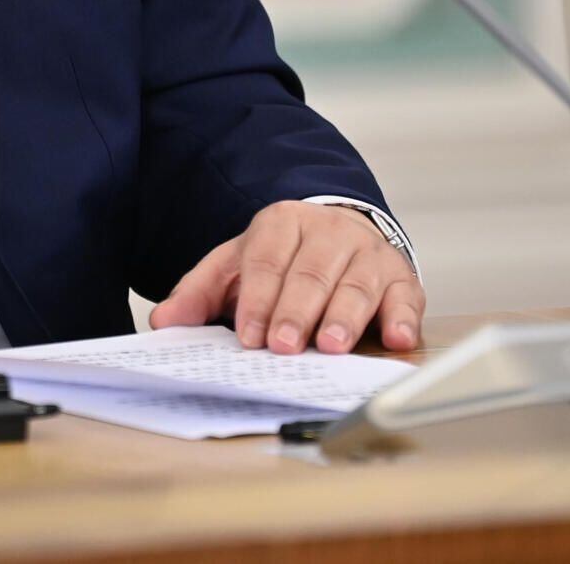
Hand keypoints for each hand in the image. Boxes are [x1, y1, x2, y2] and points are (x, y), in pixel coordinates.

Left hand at [148, 201, 423, 354]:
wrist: (338, 233)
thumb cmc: (283, 260)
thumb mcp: (235, 266)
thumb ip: (200, 292)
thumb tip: (163, 320)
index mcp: (281, 223)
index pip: (267, 259)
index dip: (258, 298)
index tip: (249, 335)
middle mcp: (328, 232)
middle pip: (311, 272)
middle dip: (296, 311)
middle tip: (284, 346)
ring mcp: (368, 252)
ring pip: (356, 284)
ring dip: (344, 317)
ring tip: (331, 346)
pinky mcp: (401, 276)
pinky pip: (406, 295)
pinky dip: (403, 317)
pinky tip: (398, 338)